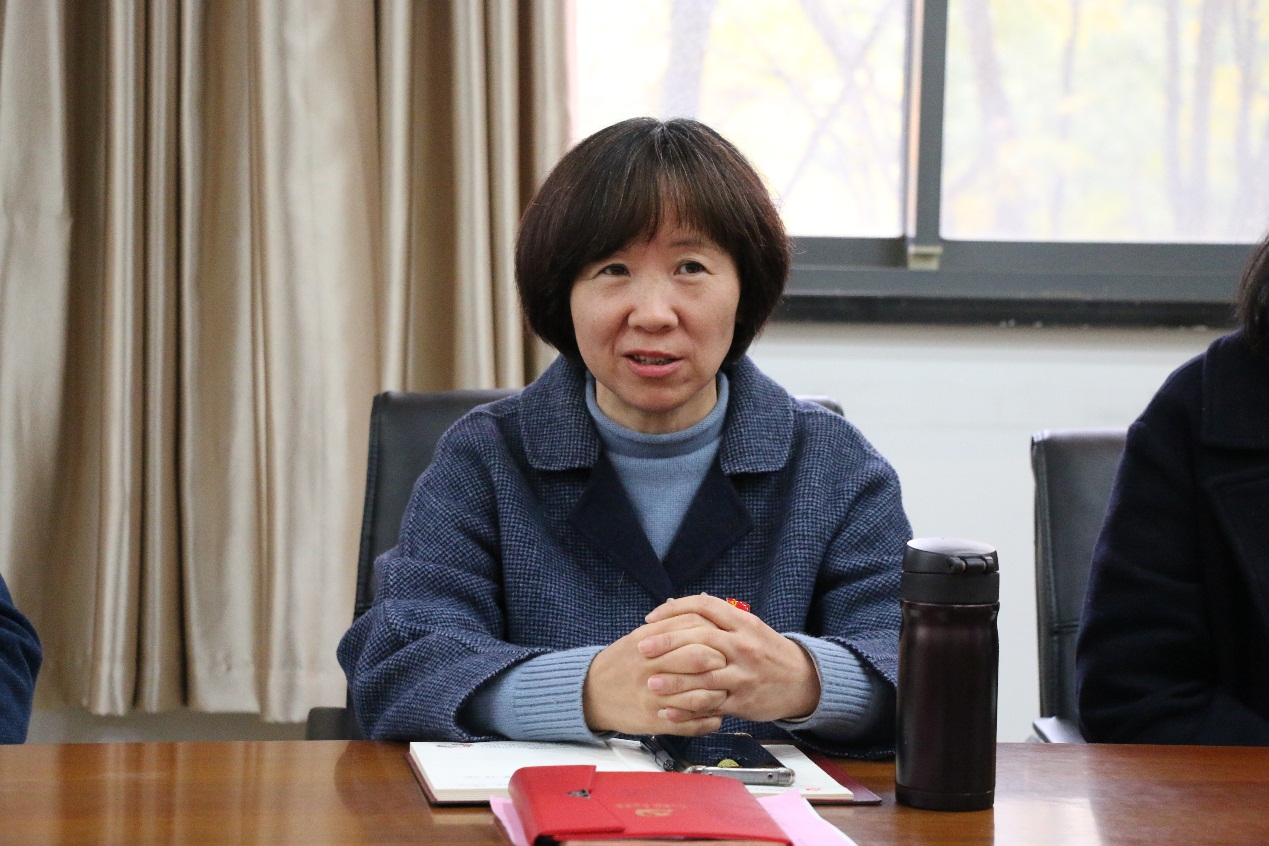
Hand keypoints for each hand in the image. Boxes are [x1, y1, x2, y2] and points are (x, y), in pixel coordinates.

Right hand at [583, 611, 727, 734]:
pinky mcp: (654, 723)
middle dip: (720, 663)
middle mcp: (650, 668)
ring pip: (699, 696)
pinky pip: (690, 725)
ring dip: (718, 695)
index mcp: (648, 642)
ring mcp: (653, 698)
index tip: (722, 642)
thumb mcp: (640, 638)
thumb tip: (705, 616)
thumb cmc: (622, 663)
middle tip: (728, 666)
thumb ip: (670, 626)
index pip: (692, 632)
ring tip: (724, 693)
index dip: (714, 636)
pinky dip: (709, 722)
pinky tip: (715, 717)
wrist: (590, 693)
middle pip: (698, 660)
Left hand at [640, 594, 820, 723]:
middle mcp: (743, 645)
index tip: (651, 619)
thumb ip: (716, 618)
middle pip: (700, 638)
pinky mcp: (743, 701)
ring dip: (675, 679)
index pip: (704, 606)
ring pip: (705, 675)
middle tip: (642, 648)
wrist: (803, 680)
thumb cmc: (767, 652)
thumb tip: (676, 605)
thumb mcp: (748, 627)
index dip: (674, 609)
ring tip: (650, 682)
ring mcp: (744, 674)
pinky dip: (688, 709)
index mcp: (743, 623)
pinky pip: (712, 705)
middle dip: (667, 642)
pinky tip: (668, 711)